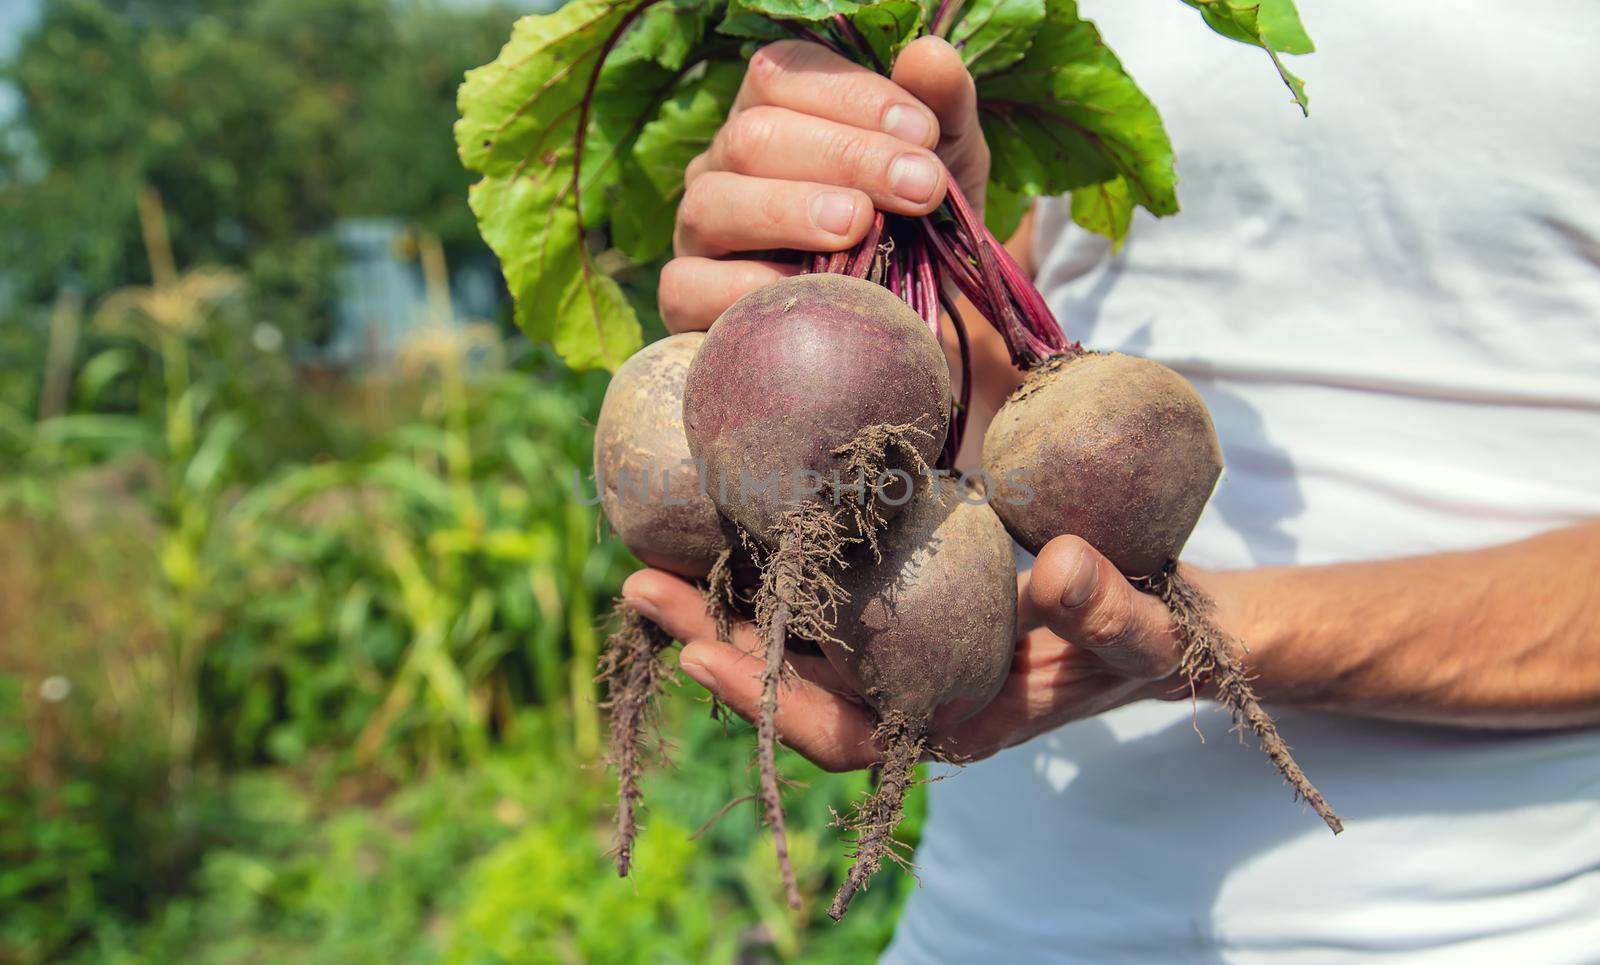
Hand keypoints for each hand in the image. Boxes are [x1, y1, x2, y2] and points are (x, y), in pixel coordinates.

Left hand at [620, 535, 1192, 771]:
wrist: (1162, 622)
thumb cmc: (1151, 638)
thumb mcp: (1144, 629)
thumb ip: (1108, 612)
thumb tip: (1058, 569)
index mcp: (953, 721)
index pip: (843, 733)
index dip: (770, 707)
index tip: (700, 660)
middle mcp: (911, 694)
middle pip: (793, 685)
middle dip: (712, 641)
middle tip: (638, 583)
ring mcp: (901, 654)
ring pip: (798, 640)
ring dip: (727, 598)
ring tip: (655, 544)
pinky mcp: (902, 609)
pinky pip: (825, 595)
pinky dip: (776, 561)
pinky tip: (732, 510)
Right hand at [658, 36, 989, 333]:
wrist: (899, 327)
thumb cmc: (915, 231)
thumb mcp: (945, 167)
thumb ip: (943, 109)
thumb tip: (929, 54)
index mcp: (773, 111)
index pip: (784, 74)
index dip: (853, 97)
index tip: (925, 134)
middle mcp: (723, 163)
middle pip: (754, 135)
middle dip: (845, 157)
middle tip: (918, 189)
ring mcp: (697, 232)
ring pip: (712, 202)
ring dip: (789, 211)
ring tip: (856, 226)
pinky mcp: (686, 299)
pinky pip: (689, 285)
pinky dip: (746, 287)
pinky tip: (808, 291)